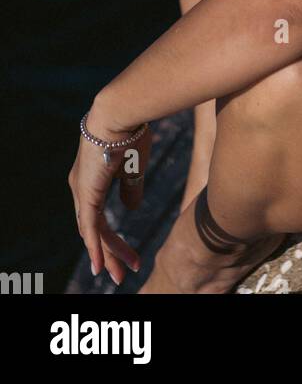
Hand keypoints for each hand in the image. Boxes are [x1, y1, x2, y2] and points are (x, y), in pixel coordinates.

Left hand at [68, 104, 151, 285]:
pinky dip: (95, 248)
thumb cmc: (131, 131)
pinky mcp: (86, 193)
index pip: (99, 215)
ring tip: (119, 273)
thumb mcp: (135, 166)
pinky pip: (89, 227)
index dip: (110, 236)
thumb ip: (132, 188)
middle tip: (121, 272)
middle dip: (110, 251)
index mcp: (91, 179)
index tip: (125, 253)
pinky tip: (100, 265)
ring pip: (93, 232)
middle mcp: (81, 187)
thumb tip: (131, 209)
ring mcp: (81, 191)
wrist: (120, 112)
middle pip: (94, 228)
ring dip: (108, 253)